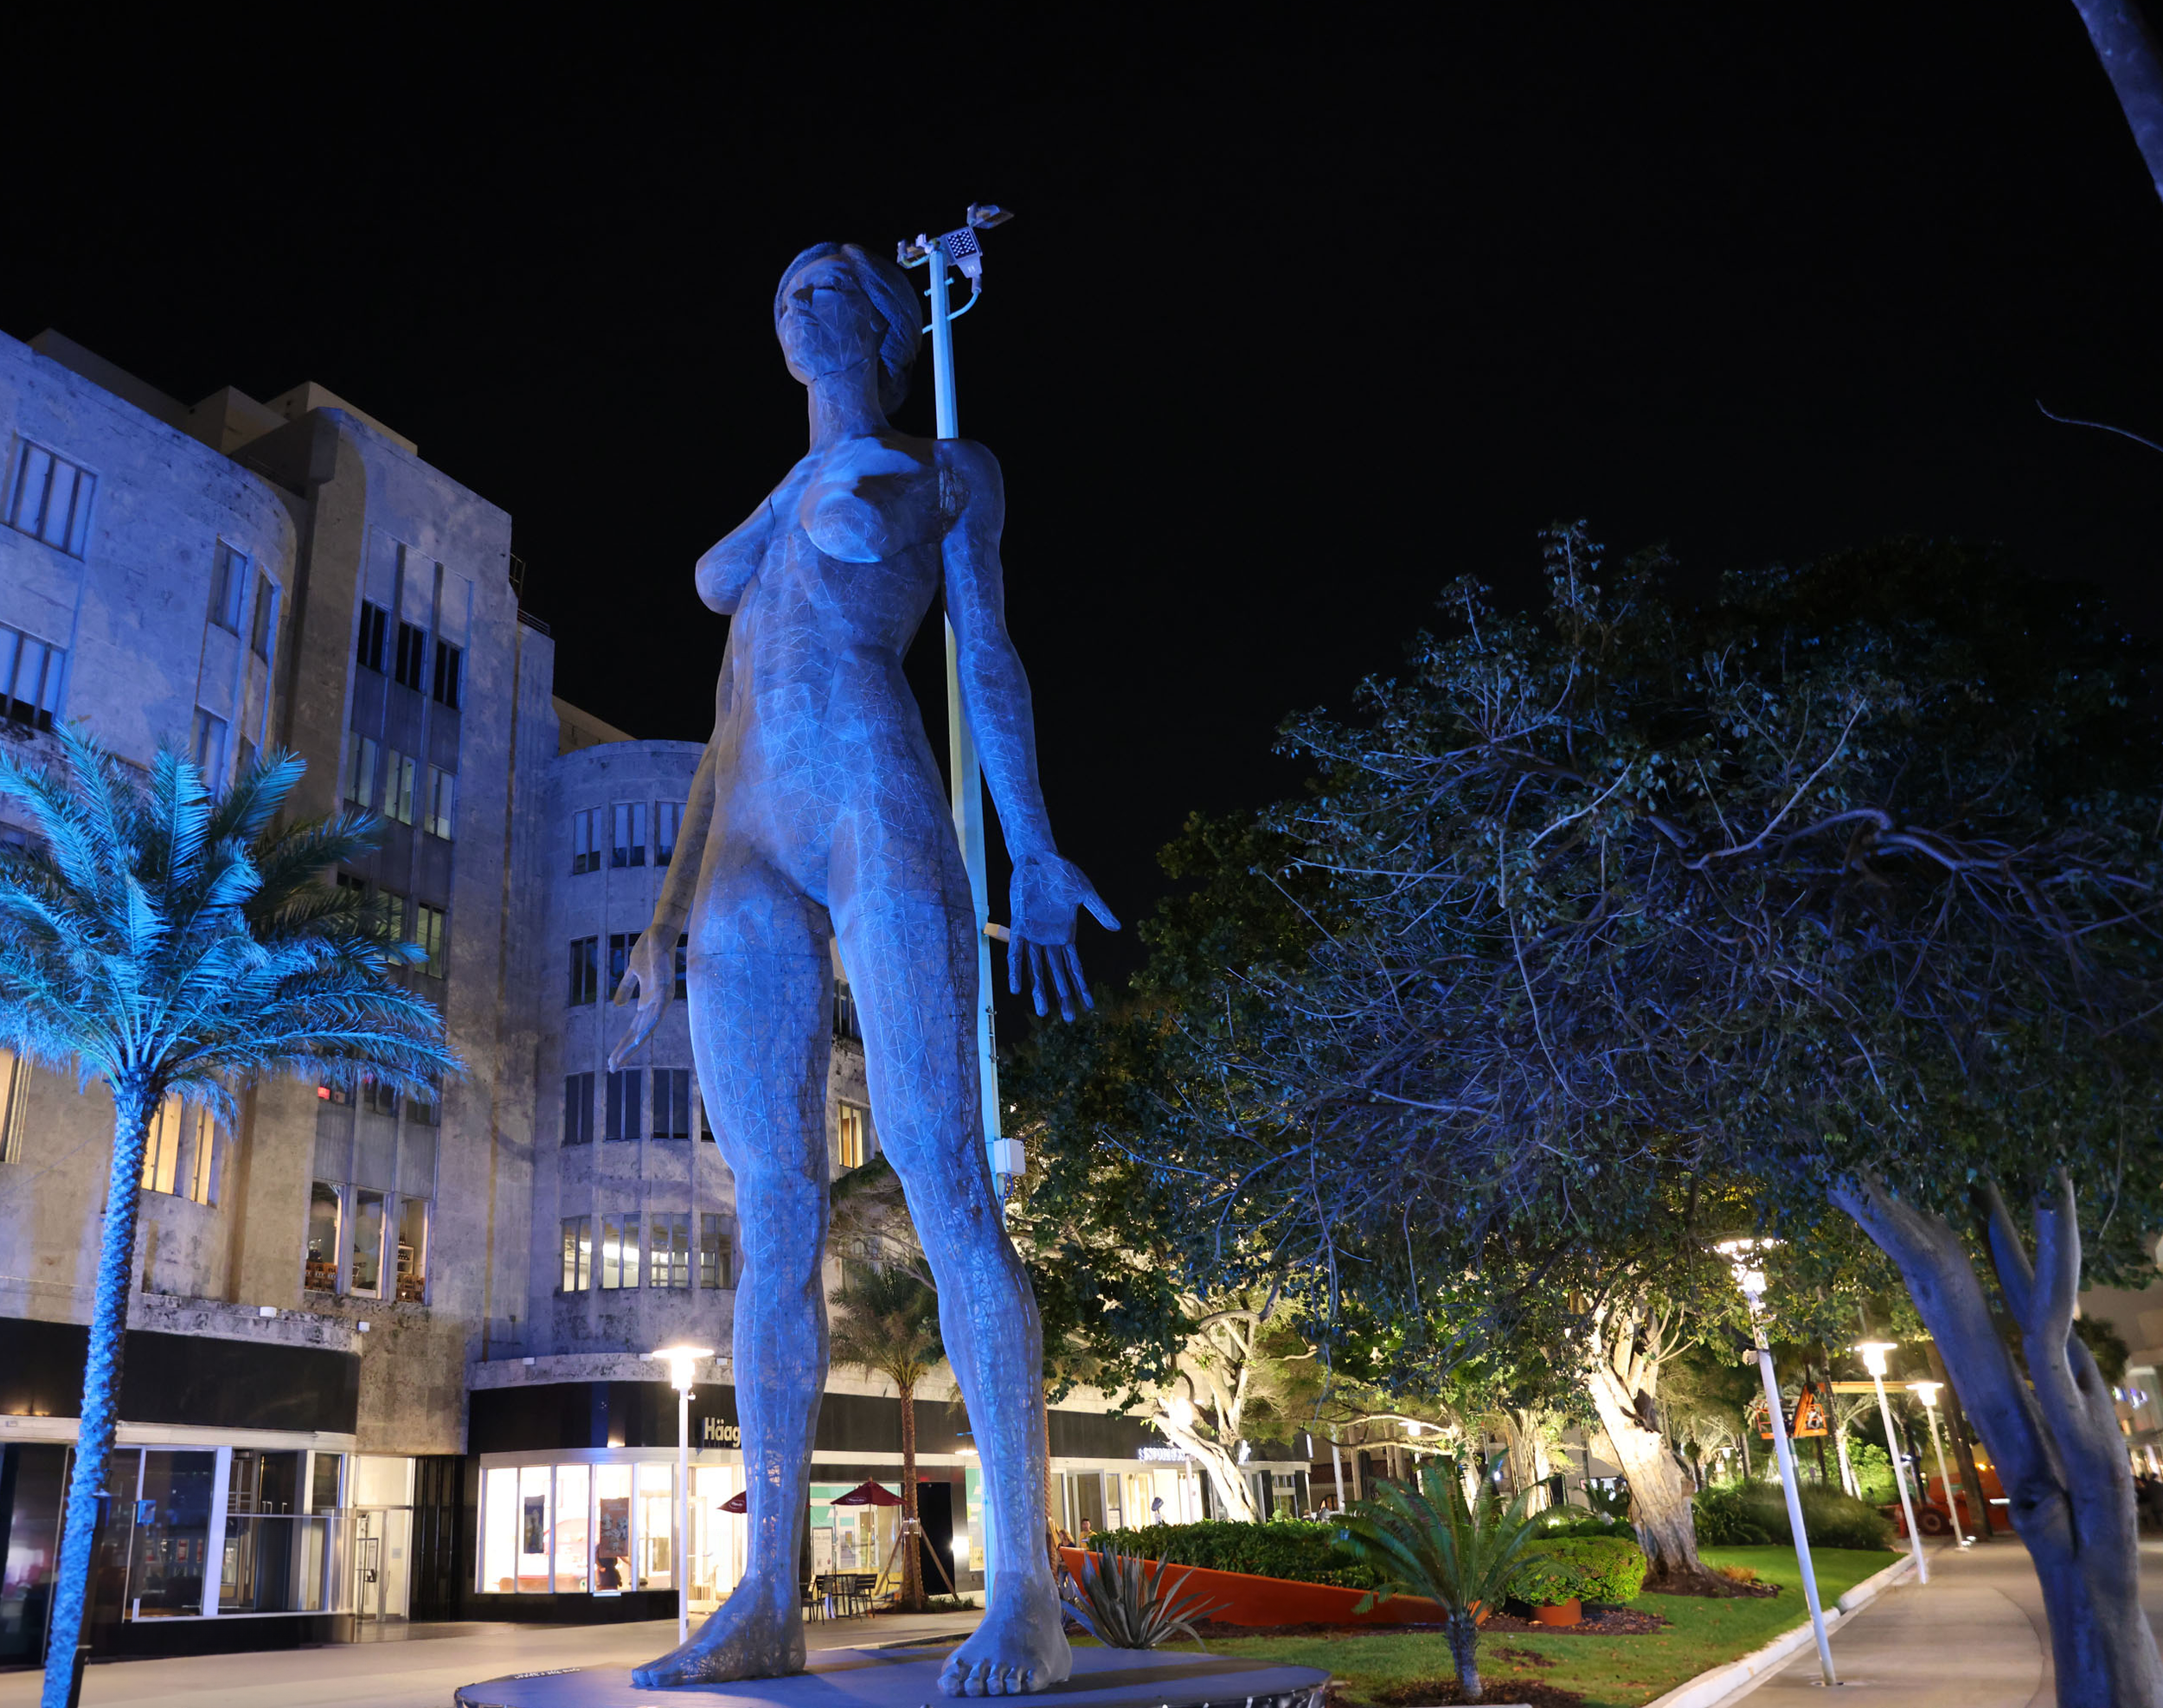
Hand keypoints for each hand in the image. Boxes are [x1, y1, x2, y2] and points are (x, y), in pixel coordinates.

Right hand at [608, 927, 677, 1069]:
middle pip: (640, 1034)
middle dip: (626, 1052)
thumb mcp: (633, 971)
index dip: (624, 1045)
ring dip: (633, 1045)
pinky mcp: (664, 988)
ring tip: (620, 1060)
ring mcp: (663, 997)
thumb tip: (618, 1005)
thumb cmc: (649, 950)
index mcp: (650, 1001)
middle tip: (612, 1068)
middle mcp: (658, 1003)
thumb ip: (627, 988)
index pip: (636, 1029)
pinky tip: (636, 1040)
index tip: (612, 1060)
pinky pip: (656, 1013)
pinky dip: (646, 1028)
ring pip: (648, 1029)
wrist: (660, 931)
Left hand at [1006, 853, 1118, 1021]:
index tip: (1089, 1006)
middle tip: (1070, 1019)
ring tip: (1044, 1011)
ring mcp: (1034, 935)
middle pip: (1057, 974)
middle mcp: (1050, 939)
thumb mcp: (1085, 892)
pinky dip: (1016, 971)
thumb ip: (1099, 910)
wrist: (1039, 857)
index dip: (1081, 987)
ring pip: (1037, 969)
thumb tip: (1117, 928)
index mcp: (1067, 934)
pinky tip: (1016, 988)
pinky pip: (1016, 953)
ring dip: (1040, 989)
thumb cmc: (1062, 873)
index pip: (1075, 967)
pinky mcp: (1019, 926)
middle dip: (1063, 996)